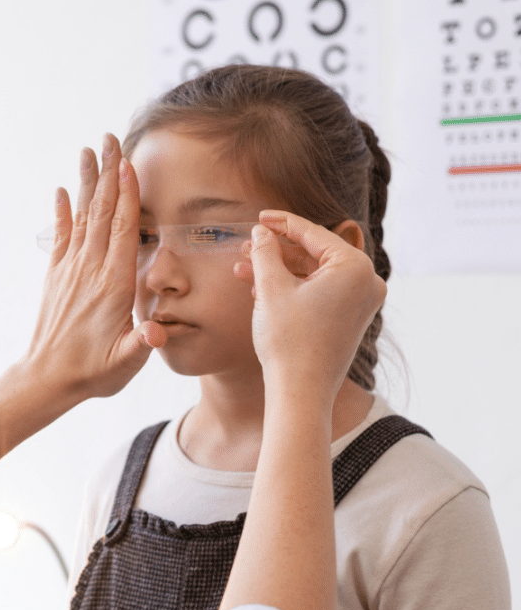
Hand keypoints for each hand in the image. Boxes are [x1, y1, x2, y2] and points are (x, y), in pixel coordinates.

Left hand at [21, 134, 166, 402]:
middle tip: (109, 139)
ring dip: (87, 183)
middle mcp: (90, 271)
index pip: (121, 231)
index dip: (126, 196)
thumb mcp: (125, 363)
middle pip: (102, 213)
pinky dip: (62, 212)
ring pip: (82, 217)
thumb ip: (143, 344)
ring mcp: (70, 271)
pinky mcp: (56, 277)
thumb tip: (157, 331)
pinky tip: (63, 190)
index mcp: (113, 286)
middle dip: (107, 174)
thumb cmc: (93, 373)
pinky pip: (61, 237)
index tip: (127, 164)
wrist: (47, 380)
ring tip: (88, 150)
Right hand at [240, 210, 385, 403]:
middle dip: (276, 250)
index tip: (259, 218)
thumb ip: (265, 252)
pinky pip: (318, 292)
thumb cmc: (289, 340)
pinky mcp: (349, 318)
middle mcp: (366, 282)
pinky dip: (291, 288)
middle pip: (314, 253)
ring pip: (313, 274)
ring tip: (242, 268)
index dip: (281, 223)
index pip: (313, 233)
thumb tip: (261, 232)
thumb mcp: (271, 288)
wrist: (300, 391)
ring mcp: (360, 302)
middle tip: (246, 245)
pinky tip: (257, 289)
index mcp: (355, 268)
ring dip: (278, 270)